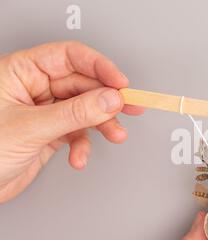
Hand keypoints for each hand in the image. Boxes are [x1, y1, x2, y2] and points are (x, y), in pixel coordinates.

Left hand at [0, 41, 143, 202]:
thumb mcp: (30, 127)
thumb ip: (75, 113)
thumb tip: (108, 99)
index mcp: (21, 72)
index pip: (69, 57)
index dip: (99, 67)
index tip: (121, 84)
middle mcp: (34, 89)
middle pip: (82, 84)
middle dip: (106, 100)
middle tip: (128, 109)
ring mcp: (43, 111)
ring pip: (84, 109)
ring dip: (101, 124)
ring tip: (115, 134)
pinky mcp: (49, 133)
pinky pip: (77, 132)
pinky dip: (83, 146)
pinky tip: (79, 156)